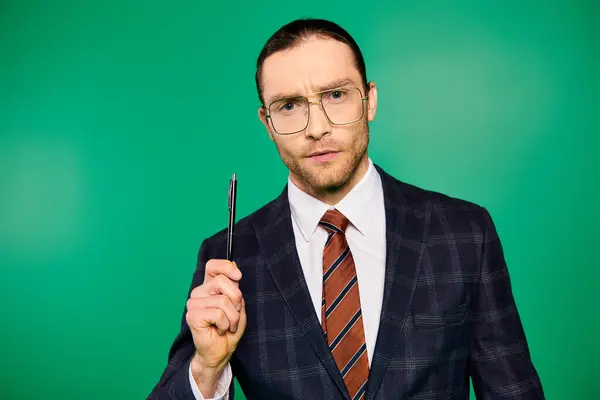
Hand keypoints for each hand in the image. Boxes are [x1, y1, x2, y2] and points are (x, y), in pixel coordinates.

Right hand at [186, 259, 245, 394]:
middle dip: (236, 299)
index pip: (213, 266)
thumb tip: (235, 268)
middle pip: (221, 281)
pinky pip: (218, 313)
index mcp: (209, 287)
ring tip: (228, 325)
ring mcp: (193, 303)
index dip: (226, 266)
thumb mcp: (238, 306)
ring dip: (233, 317)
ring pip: (222, 300)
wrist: (220, 352)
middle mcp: (199, 292)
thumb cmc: (229, 329)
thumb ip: (235, 288)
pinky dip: (225, 324)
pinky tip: (220, 329)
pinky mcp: (192, 316)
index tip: (238, 277)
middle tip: (234, 314)